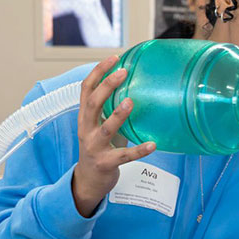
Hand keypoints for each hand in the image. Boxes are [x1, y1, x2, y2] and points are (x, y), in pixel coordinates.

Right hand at [72, 56, 155, 217]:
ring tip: (131, 102)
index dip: (97, 72)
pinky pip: (124, 156)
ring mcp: (94, 147)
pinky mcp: (106, 163)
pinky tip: (153, 145)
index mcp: (85, 117)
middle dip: (106, 86)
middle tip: (123, 72)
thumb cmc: (100, 147)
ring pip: (105, 129)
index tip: (114, 58)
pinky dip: (139, 150)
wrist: (89, 179)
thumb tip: (138, 87)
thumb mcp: (101, 125)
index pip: (86, 89)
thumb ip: (111, 109)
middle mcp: (86, 129)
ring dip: (118, 115)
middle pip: (92, 103)